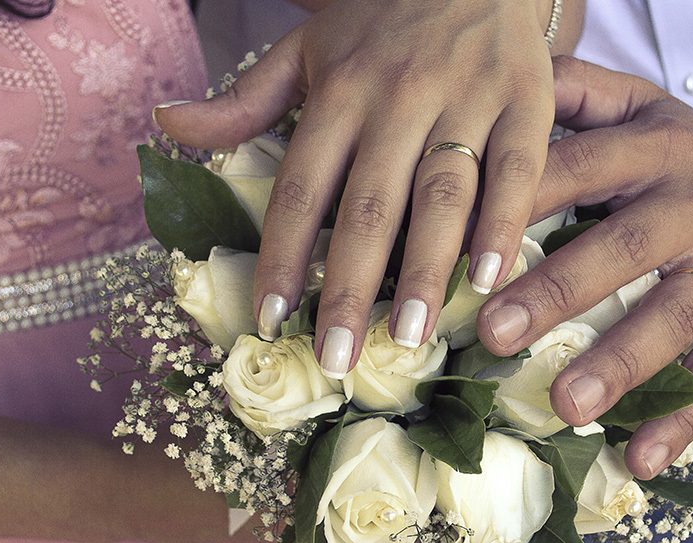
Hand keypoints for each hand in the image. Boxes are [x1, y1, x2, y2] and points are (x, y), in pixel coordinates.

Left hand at [156, 0, 571, 377]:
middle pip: (369, 208)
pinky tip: (490, 278)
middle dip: (350, 289)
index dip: (284, 256)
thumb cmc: (381, 17)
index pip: (302, 188)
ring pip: (441, 197)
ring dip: (426, 271)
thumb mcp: (305, 49)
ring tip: (408, 339)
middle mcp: (399, 98)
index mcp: (340, 91)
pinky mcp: (524, 99)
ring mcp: (466, 99)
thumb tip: (167, 122)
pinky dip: (505, 223)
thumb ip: (244, 98)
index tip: (271, 318)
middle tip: (337, 358)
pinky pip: (515, 168)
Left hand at [477, 56, 692, 477]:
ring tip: (566, 403)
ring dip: (620, 364)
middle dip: (556, 292)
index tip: (452, 246)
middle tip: (491, 333)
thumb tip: (507, 81)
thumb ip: (581, 92)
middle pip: (622, 248)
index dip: (513, 204)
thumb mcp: (648, 110)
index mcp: (655, 150)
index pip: (576, 169)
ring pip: (673, 318)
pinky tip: (641, 460)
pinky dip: (682, 421)